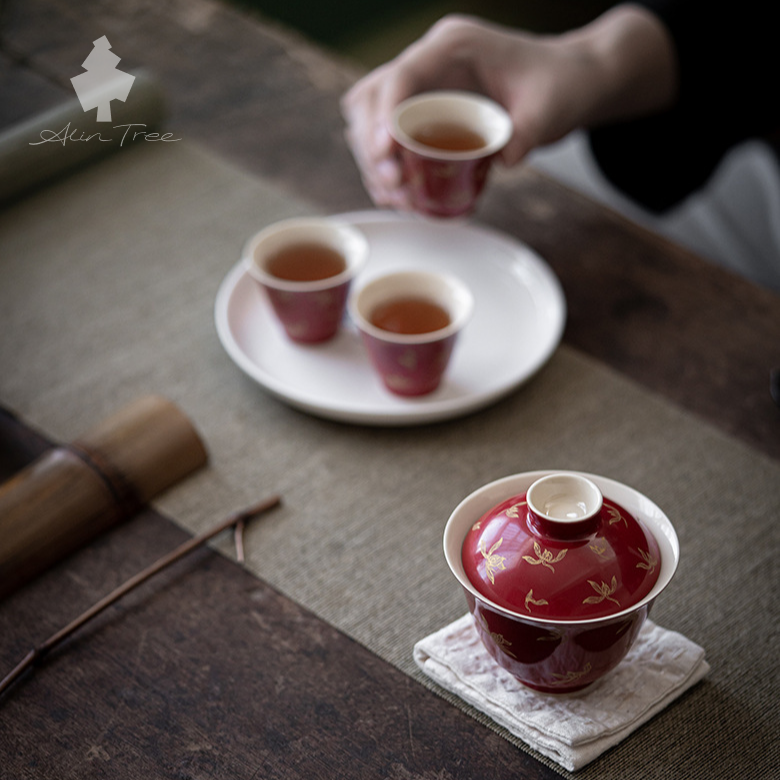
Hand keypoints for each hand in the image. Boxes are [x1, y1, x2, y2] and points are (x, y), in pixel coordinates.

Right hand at [341, 8, 675, 209]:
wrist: (566, 84)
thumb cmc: (558, 84)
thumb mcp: (549, 107)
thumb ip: (528, 130)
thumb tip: (504, 159)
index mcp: (453, 47)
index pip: (402, 75)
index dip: (384, 115)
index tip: (386, 154)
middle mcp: (430, 63)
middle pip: (373, 99)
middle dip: (372, 145)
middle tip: (395, 184)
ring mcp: (424, 88)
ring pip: (372, 120)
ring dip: (374, 161)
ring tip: (396, 197)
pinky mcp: (425, 113)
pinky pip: (390, 139)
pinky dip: (388, 168)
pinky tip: (400, 196)